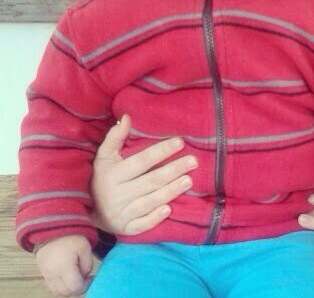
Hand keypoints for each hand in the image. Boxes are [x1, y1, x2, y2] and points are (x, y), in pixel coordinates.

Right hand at [36, 235, 92, 296]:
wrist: (52, 227)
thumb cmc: (70, 236)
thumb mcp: (85, 247)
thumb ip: (87, 264)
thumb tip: (85, 275)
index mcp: (64, 269)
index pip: (76, 287)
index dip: (86, 285)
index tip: (92, 277)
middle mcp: (53, 275)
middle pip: (66, 292)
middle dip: (78, 288)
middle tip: (86, 278)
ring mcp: (46, 274)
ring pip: (58, 291)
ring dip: (68, 288)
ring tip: (77, 276)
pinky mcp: (43, 271)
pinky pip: (51, 285)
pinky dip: (60, 285)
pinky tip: (67, 276)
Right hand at [91, 114, 197, 234]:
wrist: (88, 211)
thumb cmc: (102, 178)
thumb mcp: (104, 157)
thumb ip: (115, 138)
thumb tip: (127, 117)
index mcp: (113, 174)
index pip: (141, 161)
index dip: (161, 151)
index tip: (180, 142)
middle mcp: (116, 195)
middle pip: (150, 181)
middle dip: (173, 170)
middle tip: (194, 161)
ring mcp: (121, 213)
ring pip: (149, 202)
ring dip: (170, 191)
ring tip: (189, 180)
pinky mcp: (125, 229)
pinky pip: (142, 224)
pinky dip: (155, 218)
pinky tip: (169, 209)